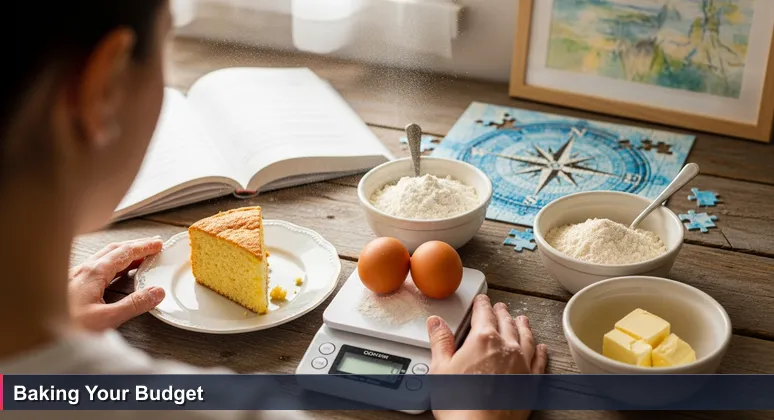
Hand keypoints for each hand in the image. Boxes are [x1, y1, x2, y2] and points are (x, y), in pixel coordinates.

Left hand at [68, 238, 165, 330]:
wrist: (35, 335)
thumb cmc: (63, 327)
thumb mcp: (105, 319)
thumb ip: (133, 305)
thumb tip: (156, 293)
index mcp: (93, 273)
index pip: (124, 253)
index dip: (144, 247)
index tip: (158, 245)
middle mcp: (83, 270)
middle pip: (114, 249)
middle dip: (135, 246)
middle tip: (153, 245)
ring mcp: (74, 276)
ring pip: (104, 257)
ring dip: (124, 254)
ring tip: (139, 257)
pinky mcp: (69, 285)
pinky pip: (96, 266)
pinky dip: (112, 263)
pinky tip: (113, 273)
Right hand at [427, 294, 547, 419]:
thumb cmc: (459, 401)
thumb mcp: (441, 368)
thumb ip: (440, 342)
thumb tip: (436, 323)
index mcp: (483, 339)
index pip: (483, 313)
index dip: (482, 304)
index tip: (482, 300)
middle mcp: (506, 347)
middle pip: (506, 322)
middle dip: (502, 313)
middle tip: (500, 307)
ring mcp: (522, 364)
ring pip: (526, 337)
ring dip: (523, 326)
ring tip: (522, 320)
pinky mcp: (532, 382)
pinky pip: (539, 360)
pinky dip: (540, 351)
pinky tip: (540, 347)